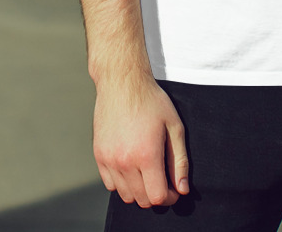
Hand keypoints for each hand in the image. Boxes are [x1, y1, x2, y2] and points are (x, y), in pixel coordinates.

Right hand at [93, 72, 188, 207]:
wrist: (123, 83)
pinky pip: (110, 184)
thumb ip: (180, 161)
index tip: (174, 188)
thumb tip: (182, 189)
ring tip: (148, 173)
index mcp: (146, 154)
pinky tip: (132, 167)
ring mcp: (109, 159)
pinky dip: (122, 183)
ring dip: (139, 190)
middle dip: (156, 194)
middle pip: (142, 199)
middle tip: (164, 180)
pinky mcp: (99, 155)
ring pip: (125, 195)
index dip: (169, 196)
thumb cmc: (152, 101)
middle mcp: (125, 161)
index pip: (157, 196)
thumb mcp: (174, 126)